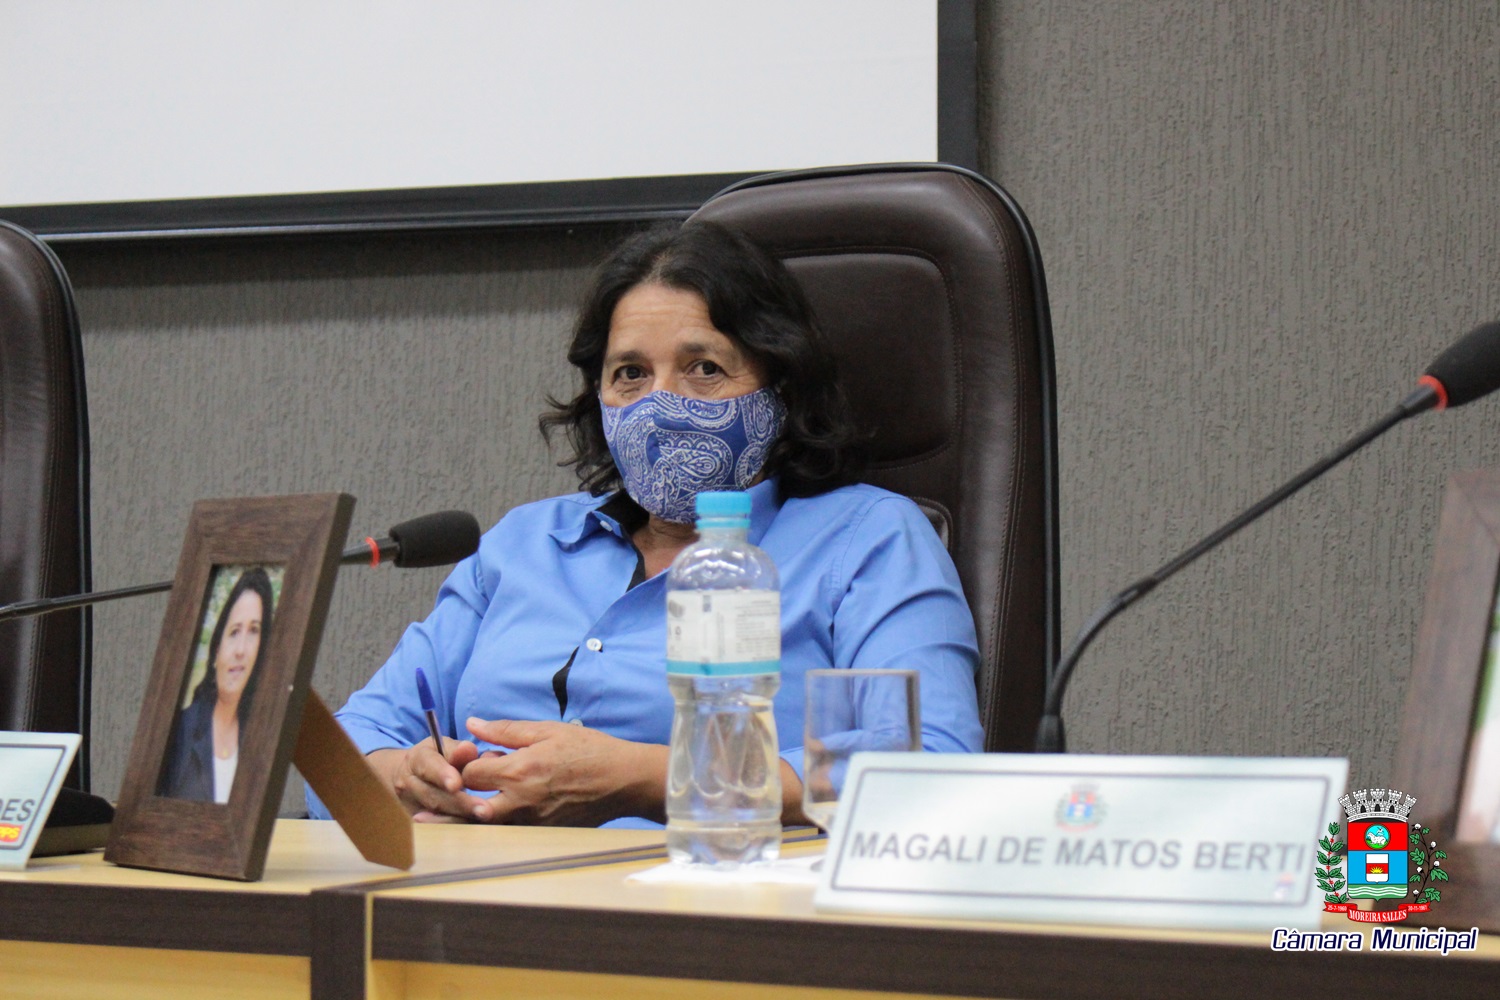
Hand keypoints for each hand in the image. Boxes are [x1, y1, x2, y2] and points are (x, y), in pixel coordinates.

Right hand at [367, 738, 486, 821]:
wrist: (412, 778)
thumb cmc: (438, 759)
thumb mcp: (446, 748)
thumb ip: (458, 750)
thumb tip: (468, 749)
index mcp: (415, 759)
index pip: (427, 765)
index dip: (441, 774)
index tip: (456, 784)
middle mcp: (407, 784)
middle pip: (433, 796)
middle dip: (459, 803)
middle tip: (483, 808)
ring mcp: (409, 806)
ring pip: (435, 815)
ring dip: (461, 817)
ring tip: (484, 817)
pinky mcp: (415, 824)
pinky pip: (436, 829)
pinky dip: (456, 828)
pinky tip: (475, 827)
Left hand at [459, 718, 667, 825]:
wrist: (623, 780)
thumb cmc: (589, 750)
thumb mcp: (547, 730)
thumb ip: (505, 730)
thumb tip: (472, 725)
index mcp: (519, 770)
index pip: (468, 774)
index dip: (464, 764)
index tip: (474, 758)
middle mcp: (520, 800)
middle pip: (470, 804)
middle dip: (465, 793)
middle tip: (472, 783)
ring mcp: (530, 821)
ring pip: (487, 822)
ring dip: (481, 808)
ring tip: (487, 796)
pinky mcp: (541, 833)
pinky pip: (509, 830)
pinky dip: (502, 820)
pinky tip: (513, 805)